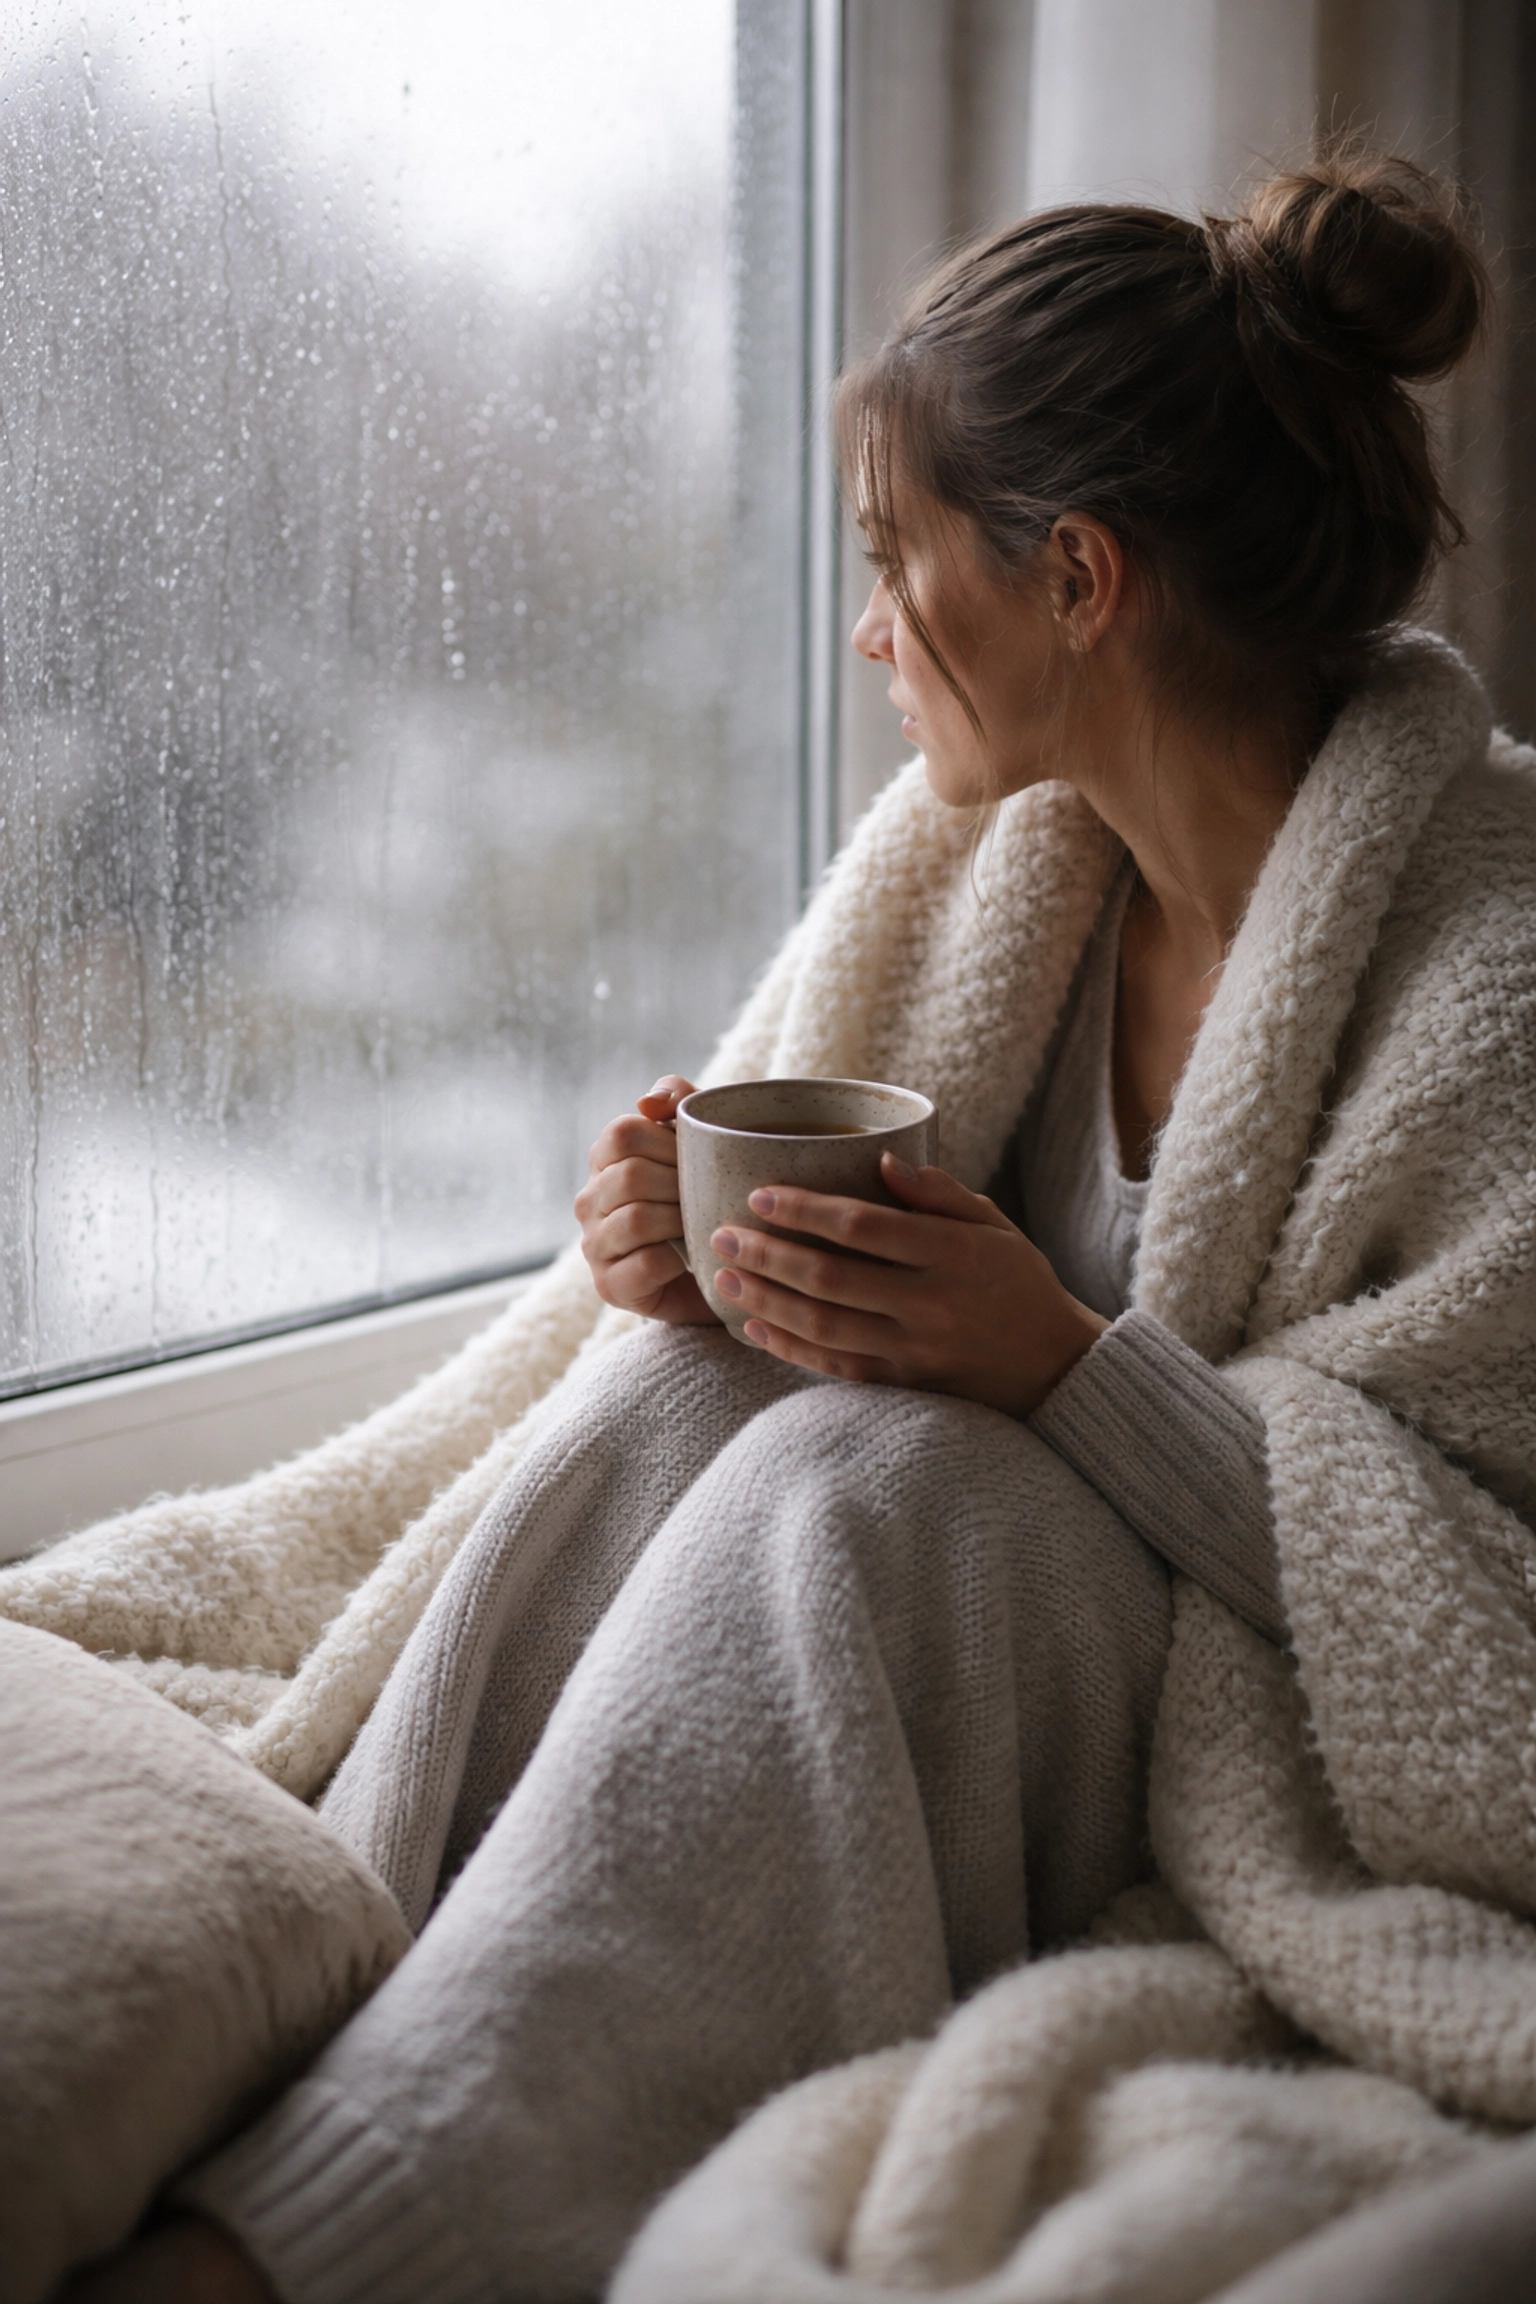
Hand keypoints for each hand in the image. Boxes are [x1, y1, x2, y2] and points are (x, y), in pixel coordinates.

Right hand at [576, 1076, 719, 1323]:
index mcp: (605, 1160)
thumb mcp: (701, 1140)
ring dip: (680, 1221)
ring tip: (702, 1225)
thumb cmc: (707, 1198)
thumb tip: (648, 1103)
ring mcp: (594, 1244)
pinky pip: (645, 1263)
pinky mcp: (610, 1285)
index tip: (697, 1161)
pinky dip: (677, 1259)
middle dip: (679, 1185)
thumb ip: (679, 1101)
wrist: (721, 1269)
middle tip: (707, 1198)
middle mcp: (589, 1201)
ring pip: (636, 1219)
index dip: (669, 1144)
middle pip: (630, 1176)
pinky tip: (690, 1259)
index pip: (623, 1133)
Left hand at [708, 1156, 1107, 1417]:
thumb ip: (939, 1193)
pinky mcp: (905, 1386)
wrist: (1054, 1369)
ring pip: (825, 1326)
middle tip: (721, 1233)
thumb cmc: (1018, 1282)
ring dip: (767, 1300)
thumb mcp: (994, 1225)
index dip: (806, 1210)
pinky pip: (836, 1368)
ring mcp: (915, 1351)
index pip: (864, 1227)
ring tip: (724, 1276)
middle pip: (832, 1277)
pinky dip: (789, 1347)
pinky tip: (754, 1326)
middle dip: (769, 1254)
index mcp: (953, 1254)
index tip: (759, 1194)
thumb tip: (881, 1158)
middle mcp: (931, 1304)